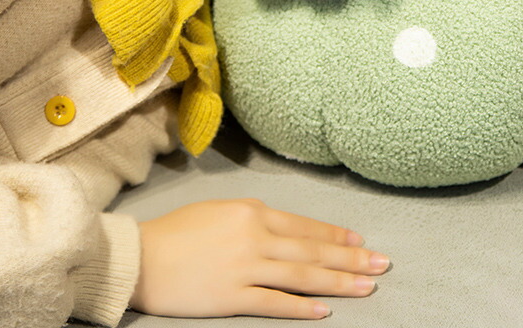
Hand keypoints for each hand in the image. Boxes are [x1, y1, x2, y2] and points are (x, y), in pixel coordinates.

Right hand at [129, 199, 389, 318]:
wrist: (140, 256)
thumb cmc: (179, 230)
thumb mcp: (222, 211)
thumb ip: (255, 219)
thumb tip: (286, 231)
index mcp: (253, 212)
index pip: (305, 225)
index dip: (335, 235)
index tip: (360, 241)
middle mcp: (255, 237)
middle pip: (312, 249)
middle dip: (350, 258)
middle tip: (382, 263)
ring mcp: (244, 267)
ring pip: (301, 275)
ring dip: (338, 281)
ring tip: (368, 285)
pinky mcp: (231, 297)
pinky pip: (273, 303)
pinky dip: (302, 308)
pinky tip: (326, 311)